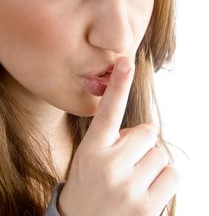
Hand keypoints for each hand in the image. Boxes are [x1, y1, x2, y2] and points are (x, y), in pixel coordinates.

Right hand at [58, 57, 178, 215]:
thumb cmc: (89, 185)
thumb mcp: (90, 157)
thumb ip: (113, 139)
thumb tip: (148, 131)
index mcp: (92, 149)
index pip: (107, 111)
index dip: (118, 85)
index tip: (125, 61)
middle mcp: (109, 166)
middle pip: (147, 132)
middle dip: (141, 143)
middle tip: (126, 162)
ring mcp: (128, 188)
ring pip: (161, 154)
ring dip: (152, 163)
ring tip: (134, 180)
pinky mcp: (146, 207)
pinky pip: (172, 175)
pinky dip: (164, 179)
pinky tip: (147, 190)